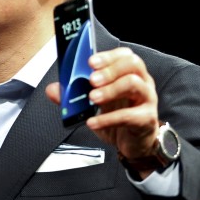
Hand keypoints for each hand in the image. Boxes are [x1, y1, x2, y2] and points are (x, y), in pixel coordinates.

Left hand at [46, 46, 159, 163]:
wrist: (133, 144)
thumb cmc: (117, 118)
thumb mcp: (93, 104)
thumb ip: (73, 95)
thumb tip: (52, 89)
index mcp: (129, 73)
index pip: (124, 55)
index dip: (107, 56)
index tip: (90, 62)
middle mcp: (142, 82)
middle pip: (132, 64)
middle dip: (109, 69)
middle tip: (91, 80)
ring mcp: (147, 100)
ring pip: (133, 84)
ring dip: (110, 89)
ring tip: (92, 98)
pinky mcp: (147, 120)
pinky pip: (129, 115)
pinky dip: (108, 119)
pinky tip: (93, 122)